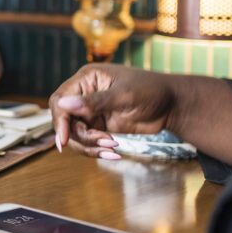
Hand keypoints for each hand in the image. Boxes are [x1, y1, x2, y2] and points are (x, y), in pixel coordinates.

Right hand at [48, 64, 175, 159]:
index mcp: (86, 79)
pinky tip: (114, 153)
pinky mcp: (99, 125)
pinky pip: (88, 141)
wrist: (172, 105)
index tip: (63, 139)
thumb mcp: (124, 96)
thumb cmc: (151, 91)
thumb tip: (62, 104)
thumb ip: (94, 101)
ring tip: (112, 148)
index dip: (59, 120)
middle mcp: (84, 94)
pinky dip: (97, 149)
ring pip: (75, 134)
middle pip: (65, 120)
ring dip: (89, 145)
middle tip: (99, 144)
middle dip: (78, 136)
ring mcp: (91, 111)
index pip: (59, 100)